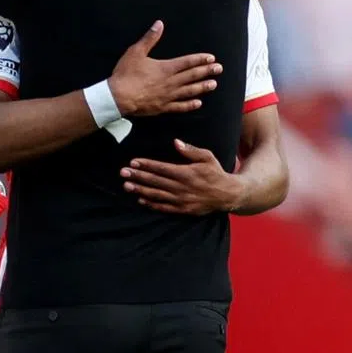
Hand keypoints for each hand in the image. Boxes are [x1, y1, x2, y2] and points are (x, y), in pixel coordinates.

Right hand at [107, 21, 220, 116]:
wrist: (118, 97)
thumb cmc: (126, 74)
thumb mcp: (136, 52)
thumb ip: (150, 38)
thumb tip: (159, 24)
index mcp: (165, 68)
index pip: (187, 62)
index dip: (200, 59)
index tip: (211, 58)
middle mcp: (170, 82)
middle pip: (192, 76)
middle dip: (206, 71)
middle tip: (219, 69)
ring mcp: (168, 96)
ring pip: (189, 91)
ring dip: (202, 87)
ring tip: (213, 84)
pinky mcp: (162, 107)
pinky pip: (180, 106)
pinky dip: (190, 105)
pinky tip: (198, 103)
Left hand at [121, 139, 244, 214]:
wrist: (228, 195)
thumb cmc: (216, 172)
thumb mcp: (207, 157)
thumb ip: (191, 150)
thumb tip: (176, 142)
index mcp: (186, 173)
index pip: (161, 168)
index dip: (146, 165)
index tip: (133, 162)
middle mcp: (181, 187)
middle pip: (155, 181)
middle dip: (138, 177)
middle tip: (123, 173)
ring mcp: (181, 200)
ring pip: (156, 195)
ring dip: (140, 190)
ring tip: (127, 186)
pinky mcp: (183, 210)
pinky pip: (164, 207)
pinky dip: (151, 204)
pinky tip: (141, 200)